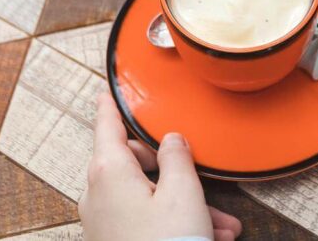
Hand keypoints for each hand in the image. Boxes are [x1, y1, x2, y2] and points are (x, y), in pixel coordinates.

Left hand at [80, 92, 241, 240]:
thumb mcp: (183, 194)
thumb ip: (178, 158)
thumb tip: (172, 140)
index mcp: (109, 171)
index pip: (107, 125)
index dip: (110, 105)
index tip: (106, 91)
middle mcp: (98, 193)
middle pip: (134, 162)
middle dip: (173, 170)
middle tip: (201, 179)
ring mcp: (103, 221)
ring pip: (146, 196)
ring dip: (181, 203)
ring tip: (219, 223)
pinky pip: (143, 220)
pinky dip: (171, 221)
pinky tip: (206, 236)